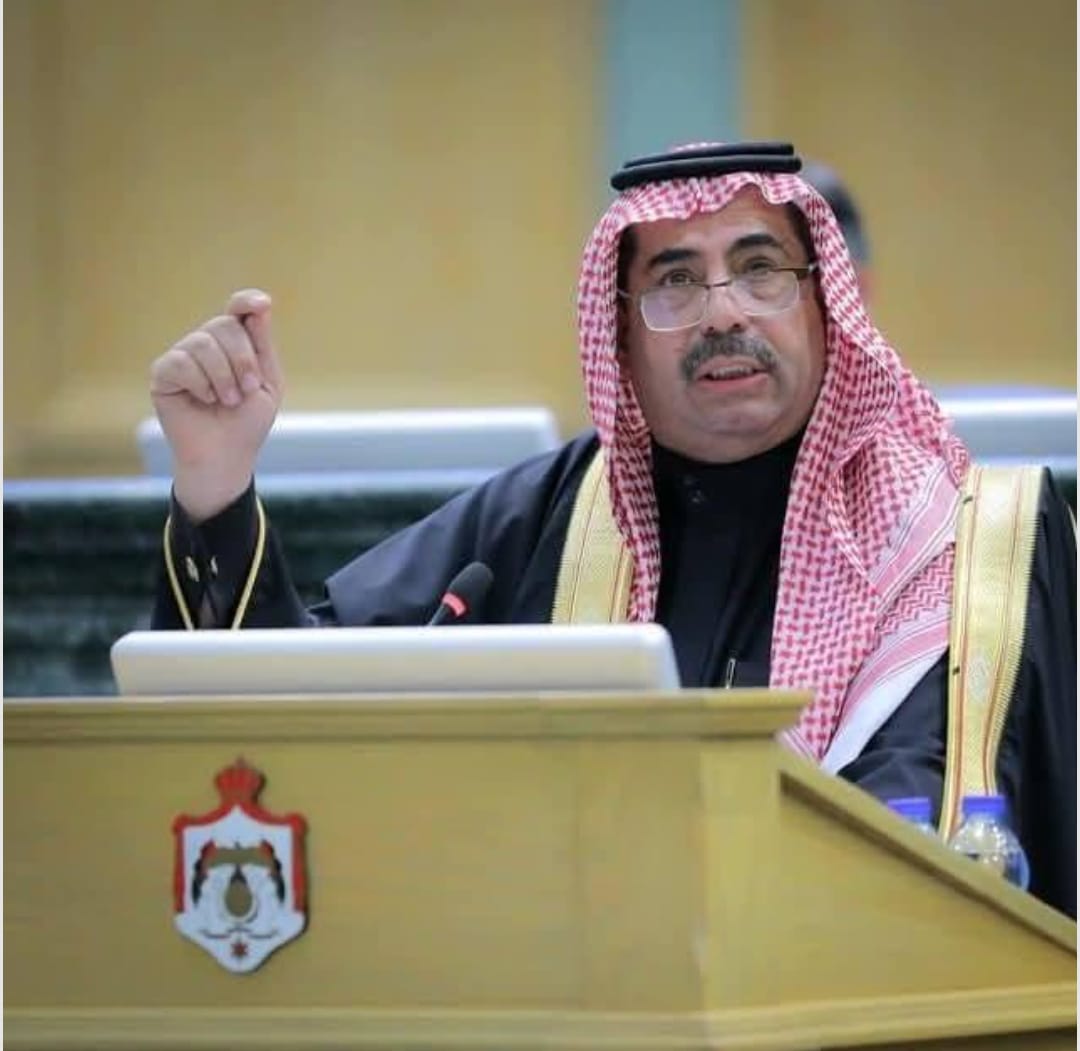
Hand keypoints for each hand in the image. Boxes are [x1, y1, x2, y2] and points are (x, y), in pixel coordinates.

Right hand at [149, 289, 283, 521]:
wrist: (226, 455)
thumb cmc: (247, 422)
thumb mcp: (267, 383)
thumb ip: (261, 346)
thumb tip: (260, 306)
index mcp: (235, 344)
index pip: (238, 310)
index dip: (247, 302)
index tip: (261, 304)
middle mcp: (207, 345)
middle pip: (224, 325)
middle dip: (243, 359)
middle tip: (248, 390)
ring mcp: (183, 357)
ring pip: (202, 342)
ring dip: (224, 376)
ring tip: (228, 401)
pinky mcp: (162, 373)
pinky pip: (181, 362)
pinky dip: (200, 384)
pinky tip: (204, 400)